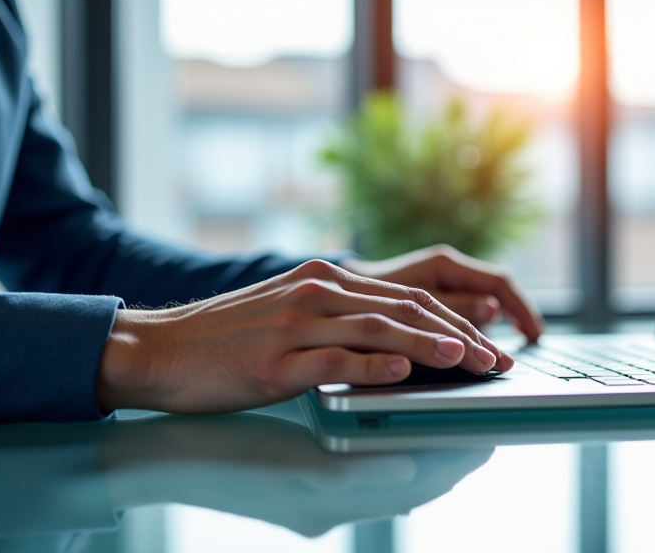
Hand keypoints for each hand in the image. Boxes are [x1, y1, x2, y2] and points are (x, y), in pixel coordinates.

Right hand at [97, 259, 520, 414]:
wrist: (161, 348)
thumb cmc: (231, 336)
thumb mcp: (292, 310)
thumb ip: (342, 315)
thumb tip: (399, 341)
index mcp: (326, 277)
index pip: (407, 297)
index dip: (455, 321)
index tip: (487, 344)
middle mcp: (317, 292)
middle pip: (405, 309)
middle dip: (458, 335)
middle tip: (494, 360)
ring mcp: (295, 324)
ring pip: (378, 330)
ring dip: (430, 347)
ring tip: (468, 361)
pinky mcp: (275, 360)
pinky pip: (334, 361)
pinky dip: (374, 367)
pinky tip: (404, 376)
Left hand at [341, 245, 543, 342]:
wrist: (321, 296)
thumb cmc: (355, 295)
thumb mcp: (400, 302)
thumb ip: (440, 306)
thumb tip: (491, 308)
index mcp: (443, 264)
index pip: (500, 283)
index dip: (522, 310)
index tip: (534, 336)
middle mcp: (445, 271)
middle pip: (494, 298)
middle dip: (510, 329)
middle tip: (515, 361)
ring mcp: (438, 287)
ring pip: (477, 311)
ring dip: (489, 337)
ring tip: (497, 363)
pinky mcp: (426, 304)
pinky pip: (457, 319)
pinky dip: (469, 338)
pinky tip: (472, 357)